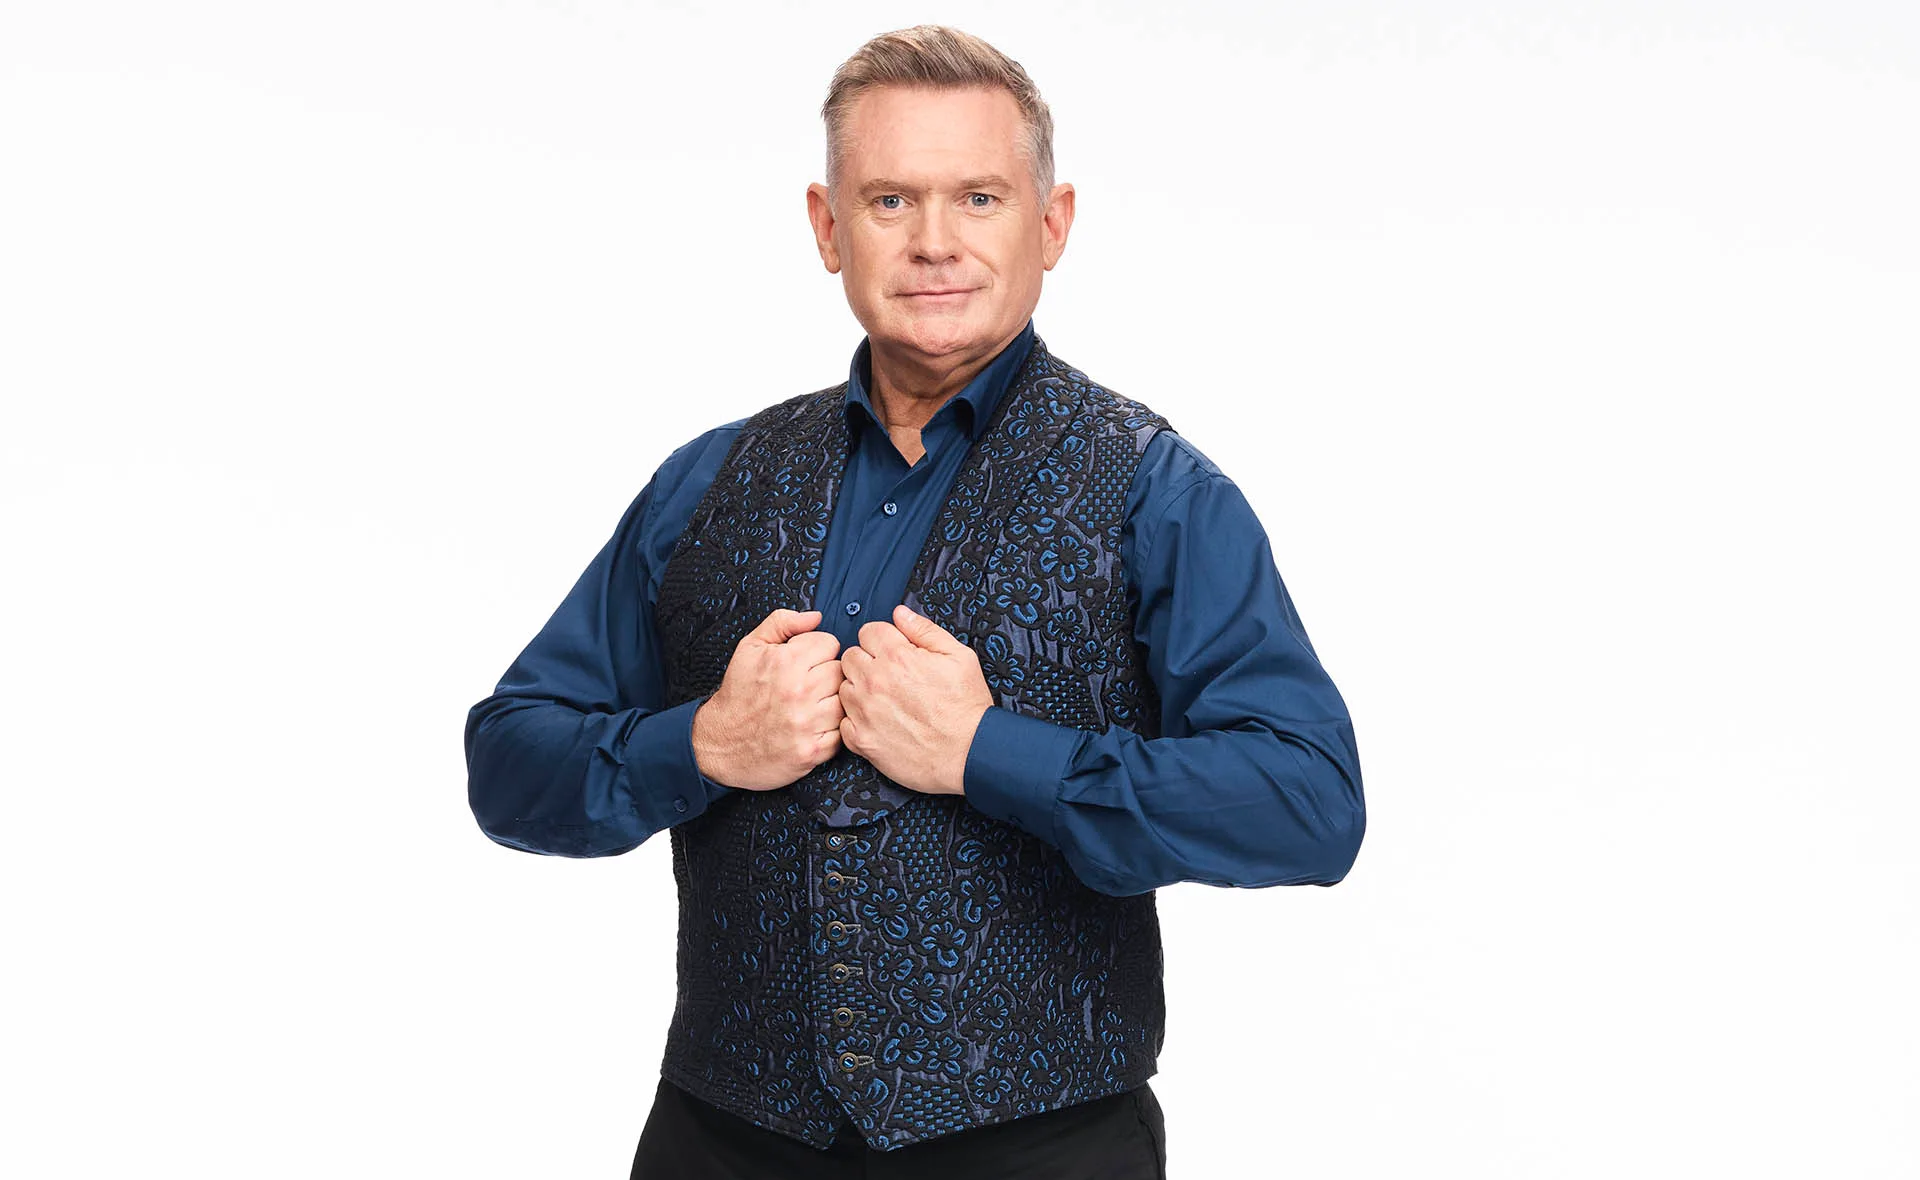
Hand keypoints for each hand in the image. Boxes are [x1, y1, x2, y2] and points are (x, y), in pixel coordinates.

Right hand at [692, 608, 844, 790]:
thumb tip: (815, 617)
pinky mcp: (812, 751)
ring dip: (831, 703)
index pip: (830, 643)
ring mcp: (807, 723)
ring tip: (811, 705)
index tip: (806, 661)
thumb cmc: (738, 695)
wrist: (721, 743)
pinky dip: (830, 730)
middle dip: (826, 675)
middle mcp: (799, 692)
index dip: (818, 650)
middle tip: (808, 685)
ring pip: (845, 702)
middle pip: (840, 672)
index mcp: (786, 663)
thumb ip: (782, 623)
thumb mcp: (750, 647)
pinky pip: (841, 732)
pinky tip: (812, 725)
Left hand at [838, 604, 993, 795]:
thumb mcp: (959, 656)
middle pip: (850, 656)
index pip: (868, 631)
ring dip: (859, 690)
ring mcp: (865, 712)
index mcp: (897, 657)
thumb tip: (900, 614)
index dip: (883, 639)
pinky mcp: (861, 740)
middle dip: (867, 661)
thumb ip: (924, 630)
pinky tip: (878, 722)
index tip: (893, 651)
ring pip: (844, 687)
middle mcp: (874, 682)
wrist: (970, 754)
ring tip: (884, 700)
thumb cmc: (967, 707)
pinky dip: (857, 720)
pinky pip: (844, 721)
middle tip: (889, 675)